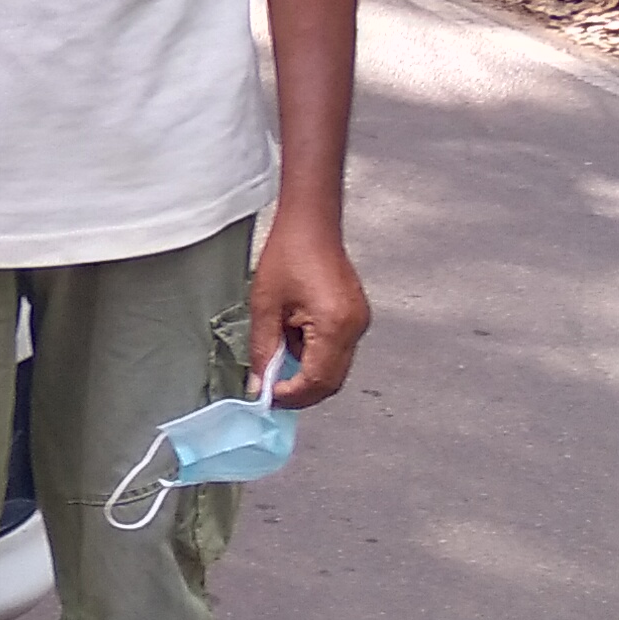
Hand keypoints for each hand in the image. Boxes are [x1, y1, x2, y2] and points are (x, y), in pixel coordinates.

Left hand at [248, 220, 369, 406]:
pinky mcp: (356, 316)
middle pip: (331, 381)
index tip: (268, 396)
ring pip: (335, 368)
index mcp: (334, 325)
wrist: (311, 223)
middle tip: (271, 388)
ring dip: (307, 371)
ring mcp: (359, 322)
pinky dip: (315, 354)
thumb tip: (259, 384)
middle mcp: (354, 327)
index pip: (317, 380)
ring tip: (280, 351)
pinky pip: (338, 349)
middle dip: (301, 391)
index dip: (292, 395)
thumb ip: (263, 350)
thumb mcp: (265, 306)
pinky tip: (293, 336)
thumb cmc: (288, 254)